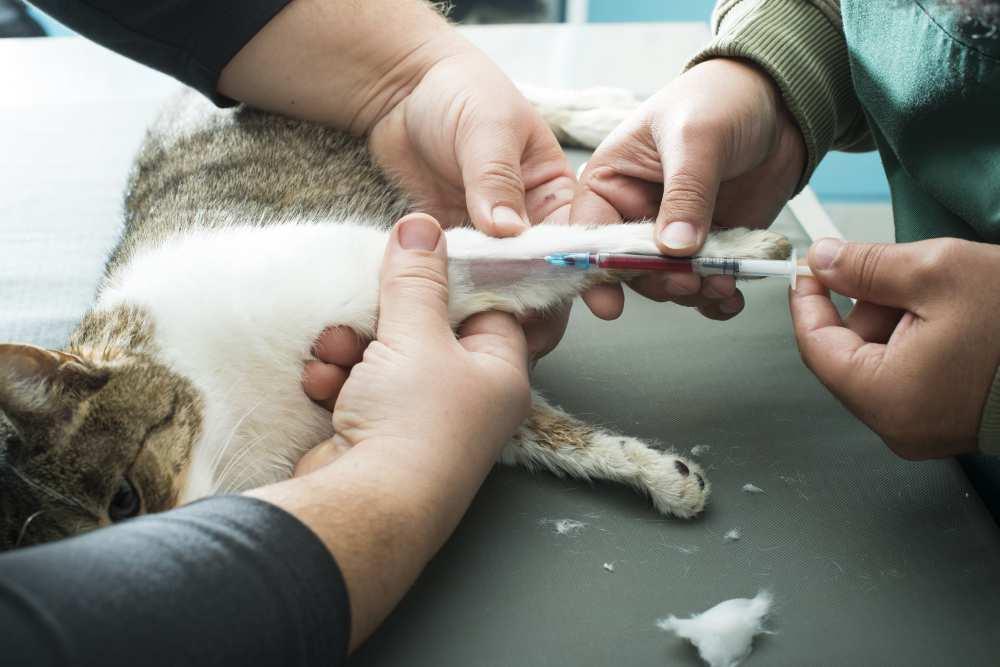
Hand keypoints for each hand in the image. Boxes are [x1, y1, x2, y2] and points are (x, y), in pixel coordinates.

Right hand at [261, 213, 529, 648]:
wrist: (364, 506)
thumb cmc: (412, 423)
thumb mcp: (416, 335)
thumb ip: (417, 279)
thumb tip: (423, 226)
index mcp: (499, 371)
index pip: (488, 306)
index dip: (453, 277)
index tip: (419, 254)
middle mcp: (467, 397)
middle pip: (427, 329)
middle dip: (383, 315)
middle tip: (363, 306)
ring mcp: (421, 419)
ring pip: (384, 356)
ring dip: (350, 346)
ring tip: (332, 350)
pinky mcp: (378, 434)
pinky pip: (358, 388)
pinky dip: (336, 380)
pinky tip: (320, 381)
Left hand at [366, 35, 576, 360]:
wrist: (400, 90)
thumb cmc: (458, 92)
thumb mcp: (486, 127)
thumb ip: (496, 179)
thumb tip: (509, 232)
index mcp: (554, 189)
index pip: (577, 237)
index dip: (585, 269)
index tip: (595, 301)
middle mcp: (529, 220)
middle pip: (545, 275)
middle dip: (543, 305)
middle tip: (534, 334)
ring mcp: (490, 239)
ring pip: (504, 287)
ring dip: (499, 311)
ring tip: (492, 338)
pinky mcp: (453, 248)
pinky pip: (461, 281)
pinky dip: (459, 301)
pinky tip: (453, 321)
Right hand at [571, 58, 806, 320]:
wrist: (780, 100)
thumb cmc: (720, 99)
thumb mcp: (696, 138)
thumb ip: (685, 194)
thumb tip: (674, 249)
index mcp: (611, 182)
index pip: (590, 232)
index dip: (596, 269)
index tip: (611, 303)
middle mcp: (634, 213)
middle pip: (629, 268)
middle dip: (657, 281)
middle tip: (688, 281)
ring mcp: (674, 233)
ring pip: (667, 281)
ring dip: (692, 291)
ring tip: (721, 283)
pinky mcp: (710, 246)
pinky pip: (705, 283)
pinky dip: (717, 298)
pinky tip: (731, 296)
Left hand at [790, 237, 999, 458]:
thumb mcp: (939, 273)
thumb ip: (868, 266)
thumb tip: (824, 261)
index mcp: (886, 398)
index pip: (815, 348)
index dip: (808, 303)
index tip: (809, 269)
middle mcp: (898, 425)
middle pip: (847, 356)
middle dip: (863, 306)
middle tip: (894, 270)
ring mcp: (925, 429)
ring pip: (880, 363)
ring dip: (893, 320)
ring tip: (938, 294)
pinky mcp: (949, 422)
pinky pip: (910, 376)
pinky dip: (916, 340)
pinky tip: (949, 316)